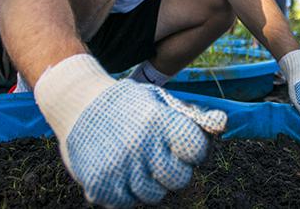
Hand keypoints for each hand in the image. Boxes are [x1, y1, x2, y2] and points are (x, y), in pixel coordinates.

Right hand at [34, 54, 225, 207]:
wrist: (76, 102)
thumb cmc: (126, 104)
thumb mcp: (157, 101)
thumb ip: (190, 116)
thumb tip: (222, 123)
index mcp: (158, 120)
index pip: (196, 149)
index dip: (192, 150)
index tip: (180, 145)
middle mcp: (141, 144)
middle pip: (179, 179)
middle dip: (174, 171)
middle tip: (158, 158)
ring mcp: (120, 167)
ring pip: (154, 196)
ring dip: (150, 183)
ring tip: (136, 162)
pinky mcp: (101, 185)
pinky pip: (128, 203)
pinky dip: (127, 192)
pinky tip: (120, 171)